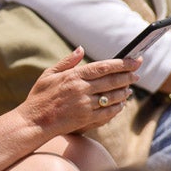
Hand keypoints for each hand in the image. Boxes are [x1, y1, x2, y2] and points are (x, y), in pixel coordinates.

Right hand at [17, 48, 140, 134]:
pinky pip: (108, 112)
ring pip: (113, 97)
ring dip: (124, 92)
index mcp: (73, 76)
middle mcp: (81, 89)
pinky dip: (117, 107)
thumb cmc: (39, 97)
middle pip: (112, 81)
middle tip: (137, 74)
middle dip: (128, 76)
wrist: (34, 121)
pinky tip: (121, 104)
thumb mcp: (48, 74)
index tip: (135, 60)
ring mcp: (85, 105)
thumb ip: (67, 62)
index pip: (103, 67)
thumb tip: (81, 49)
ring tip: (129, 89)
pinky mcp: (87, 119)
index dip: (122, 64)